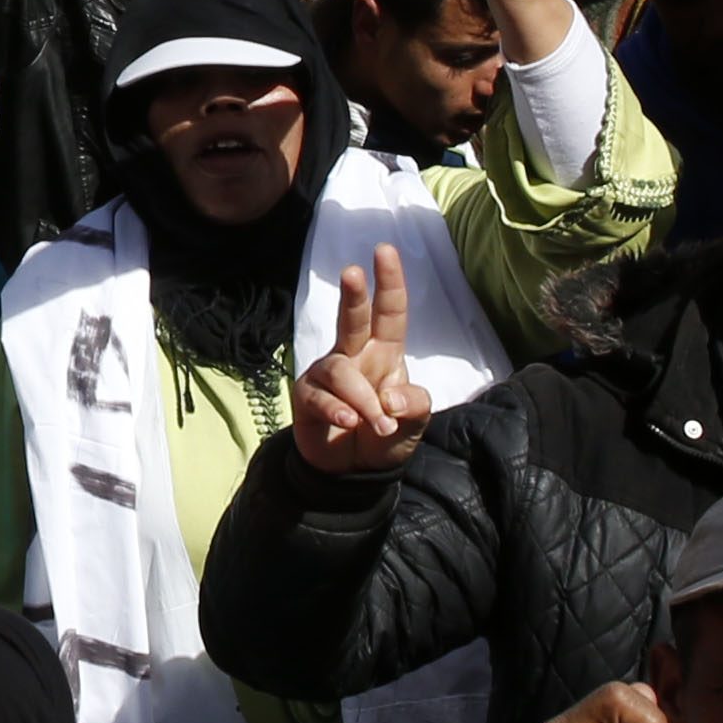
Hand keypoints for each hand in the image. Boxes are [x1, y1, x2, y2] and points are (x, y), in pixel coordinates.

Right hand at [286, 249, 428, 475]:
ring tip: (377, 425)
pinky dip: (338, 410)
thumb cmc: (387, 436)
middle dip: (353, 295)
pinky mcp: (307, 397)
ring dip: (362, 399)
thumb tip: (391, 397)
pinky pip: (319, 396)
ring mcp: (328, 375)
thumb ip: (414, 405)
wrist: (354, 473)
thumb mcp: (415, 423)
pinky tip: (349, 423)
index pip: (389, 312)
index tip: (385, 249)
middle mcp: (354, 356)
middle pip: (352, 319)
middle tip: (353, 272)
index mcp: (384, 353)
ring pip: (340, 370)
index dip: (390, 282)